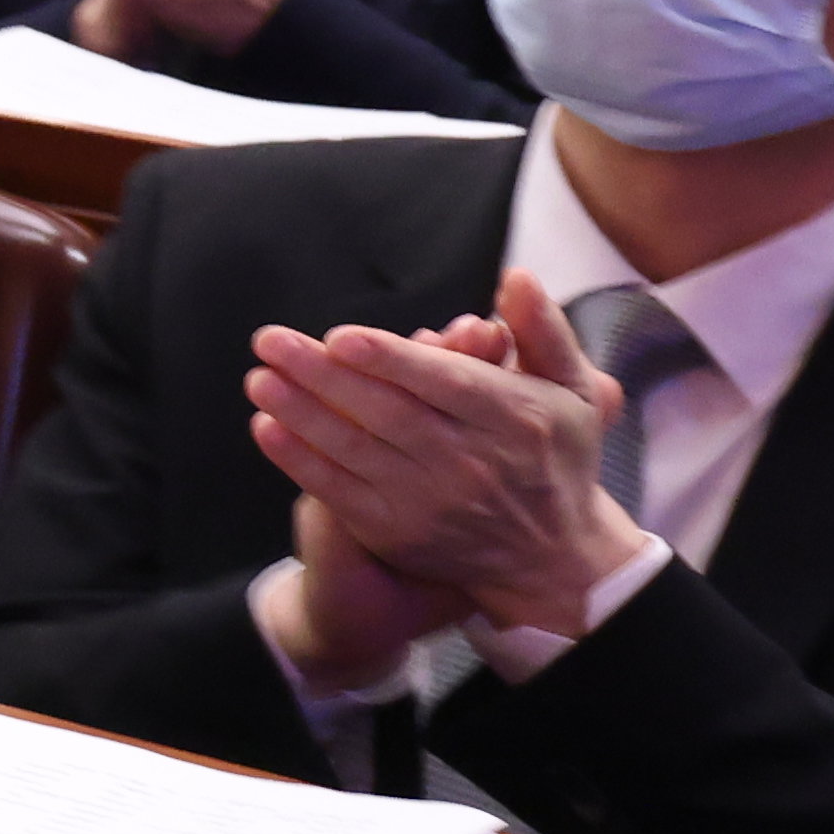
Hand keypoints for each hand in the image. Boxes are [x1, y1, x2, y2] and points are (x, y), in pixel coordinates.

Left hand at [245, 278, 650, 643]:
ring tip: (259, 377)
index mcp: (514, 419)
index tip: (339, 336)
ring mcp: (431, 502)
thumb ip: (542, 331)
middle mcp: (472, 462)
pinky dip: (299, 461)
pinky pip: (339, 492)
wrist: (551, 557)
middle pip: (387, 412)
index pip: (444, 383)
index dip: (389, 359)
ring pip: (355, 450)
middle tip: (269, 340)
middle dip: (322, 375)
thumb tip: (517, 277)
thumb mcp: (574, 391)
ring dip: (300, 412)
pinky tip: (266, 427)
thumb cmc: (555, 456)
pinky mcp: (399, 532)